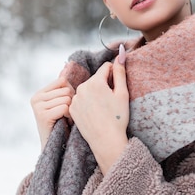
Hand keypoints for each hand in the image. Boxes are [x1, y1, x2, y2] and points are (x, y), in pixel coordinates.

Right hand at [30, 77, 74, 149]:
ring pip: (67, 99)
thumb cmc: (62, 125)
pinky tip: (64, 123)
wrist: (56, 148)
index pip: (62, 81)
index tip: (66, 106)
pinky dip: (69, 117)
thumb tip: (68, 64)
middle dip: (71, 103)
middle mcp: (35, 99)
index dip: (70, 93)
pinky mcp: (42, 115)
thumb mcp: (61, 103)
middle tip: (66, 116)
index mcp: (39, 93)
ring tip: (65, 120)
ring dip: (71, 111)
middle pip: (66, 90)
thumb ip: (62, 85)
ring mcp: (37, 107)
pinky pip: (65, 107)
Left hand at [69, 56, 128, 173]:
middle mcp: (82, 88)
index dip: (114, 76)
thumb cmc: (117, 117)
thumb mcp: (122, 93)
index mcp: (95, 82)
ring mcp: (75, 100)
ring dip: (95, 94)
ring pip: (88, 90)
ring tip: (103, 110)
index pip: (106, 68)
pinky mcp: (72, 110)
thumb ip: (120, 71)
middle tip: (111, 102)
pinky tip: (95, 114)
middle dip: (104, 85)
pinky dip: (88, 104)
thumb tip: (120, 53)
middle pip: (96, 79)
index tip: (117, 88)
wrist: (106, 141)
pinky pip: (81, 101)